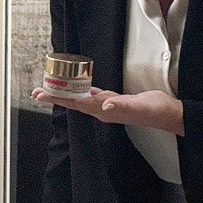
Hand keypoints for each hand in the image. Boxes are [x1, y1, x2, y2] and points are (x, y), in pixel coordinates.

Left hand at [31, 86, 184, 134]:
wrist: (167, 114)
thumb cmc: (153, 110)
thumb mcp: (138, 106)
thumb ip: (121, 105)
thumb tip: (104, 104)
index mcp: (103, 110)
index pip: (75, 103)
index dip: (57, 97)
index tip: (40, 94)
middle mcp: (101, 109)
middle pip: (72, 101)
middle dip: (55, 96)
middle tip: (36, 92)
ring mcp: (107, 106)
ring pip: (80, 98)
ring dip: (65, 94)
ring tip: (51, 89)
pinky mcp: (114, 101)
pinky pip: (92, 95)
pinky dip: (81, 90)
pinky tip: (77, 88)